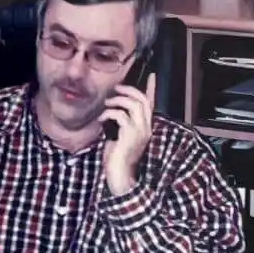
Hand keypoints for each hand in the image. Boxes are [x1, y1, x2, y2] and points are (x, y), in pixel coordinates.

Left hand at [99, 73, 155, 196]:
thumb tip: (112, 111)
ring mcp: (139, 132)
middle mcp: (146, 129)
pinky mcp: (129, 136)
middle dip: (129, 90)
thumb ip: (120, 124)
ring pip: (133, 105)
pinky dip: (109, 114)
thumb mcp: (119, 137)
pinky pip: (120, 116)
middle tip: (116, 90)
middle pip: (142, 100)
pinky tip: (101, 119)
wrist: (119, 177)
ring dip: (118, 101)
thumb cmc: (117, 159)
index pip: (151, 105)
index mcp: (145, 128)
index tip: (152, 76)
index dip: (152, 89)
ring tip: (107, 104)